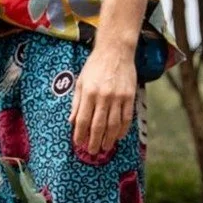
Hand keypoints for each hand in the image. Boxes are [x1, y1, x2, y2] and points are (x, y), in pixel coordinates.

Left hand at [71, 41, 137, 157]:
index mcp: (89, 93)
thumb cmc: (95, 66)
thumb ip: (76, 103)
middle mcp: (103, 97)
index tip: (79, 143)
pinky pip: (127, 118)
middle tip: (92, 152)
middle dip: (94, 141)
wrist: (115, 51)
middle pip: (98, 126)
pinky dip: (123, 130)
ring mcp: (118, 97)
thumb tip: (72, 122)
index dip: (80, 134)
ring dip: (109, 139)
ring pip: (114, 125)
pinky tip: (119, 137)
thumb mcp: (81, 82)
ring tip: (105, 147)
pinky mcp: (130, 97)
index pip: (83, 120)